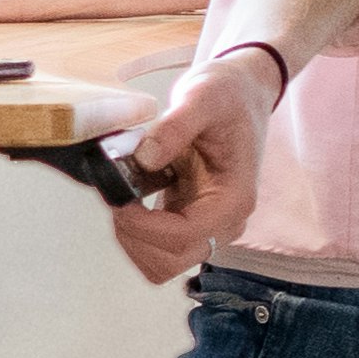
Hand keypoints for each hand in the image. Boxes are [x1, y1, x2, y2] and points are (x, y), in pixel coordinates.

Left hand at [110, 51, 276, 283]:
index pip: (185, 237)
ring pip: (161, 262)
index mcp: (233, 199)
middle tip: (117, 197)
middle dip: (134, 236)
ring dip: (133, 237)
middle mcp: (224, 222)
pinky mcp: (191, 220)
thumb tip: (145, 158)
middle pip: (170, 261)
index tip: (119, 200)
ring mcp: (208, 226)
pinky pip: (158, 246)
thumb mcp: (203, 96)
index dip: (144, 226)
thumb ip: (176, 126)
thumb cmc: (228, 96)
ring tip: (123, 196)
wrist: (241, 95)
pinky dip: (136, 231)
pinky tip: (131, 196)